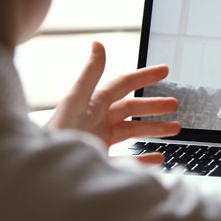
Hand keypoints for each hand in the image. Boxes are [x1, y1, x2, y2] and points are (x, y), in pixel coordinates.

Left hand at [46, 42, 179, 163]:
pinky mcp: (101, 161)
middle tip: (174, 103)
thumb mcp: (75, 101)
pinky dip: (145, 157)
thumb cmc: (57, 136)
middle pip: (130, 108)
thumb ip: (90, 74)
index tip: (164, 70)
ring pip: (133, 131)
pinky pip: (129, 159)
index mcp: (93, 104)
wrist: (45, 175)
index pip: (122, 84)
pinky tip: (158, 156)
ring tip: (175, 128)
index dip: (143, 76)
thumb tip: (98, 44)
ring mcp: (100, 141)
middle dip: (153, 105)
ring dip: (154, 129)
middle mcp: (97, 121)